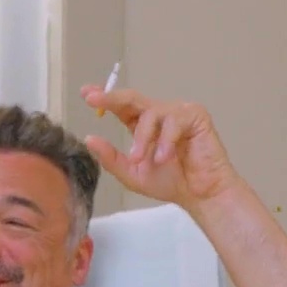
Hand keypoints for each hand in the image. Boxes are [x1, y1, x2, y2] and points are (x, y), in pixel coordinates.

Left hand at [79, 85, 241, 206]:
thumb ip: (111, 158)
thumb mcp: (132, 173)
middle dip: (112, 98)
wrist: (199, 194)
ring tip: (140, 159)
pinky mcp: (196, 116)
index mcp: (143, 125)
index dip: (104, 98)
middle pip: (132, 98)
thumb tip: (89, 138)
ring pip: (151, 113)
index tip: (86, 92)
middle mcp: (159, 114)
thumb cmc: (170, 182)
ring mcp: (177, 113)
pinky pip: (174, 121)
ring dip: (142, 138)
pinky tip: (165, 157)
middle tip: (94, 99)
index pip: (121, 107)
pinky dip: (165, 140)